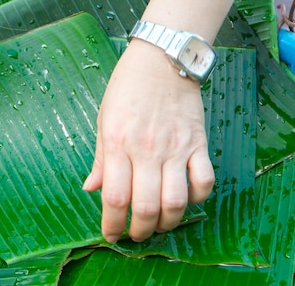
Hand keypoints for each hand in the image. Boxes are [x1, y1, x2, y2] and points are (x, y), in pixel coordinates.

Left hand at [83, 39, 214, 242]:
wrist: (161, 60)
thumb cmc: (126, 89)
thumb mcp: (104, 120)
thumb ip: (101, 158)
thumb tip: (91, 188)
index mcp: (118, 144)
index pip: (115, 198)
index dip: (112, 224)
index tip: (110, 235)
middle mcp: (146, 151)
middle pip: (146, 207)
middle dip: (139, 231)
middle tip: (135, 235)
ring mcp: (175, 149)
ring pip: (176, 202)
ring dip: (167, 223)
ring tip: (159, 226)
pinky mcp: (198, 144)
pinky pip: (204, 181)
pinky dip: (197, 198)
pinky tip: (186, 199)